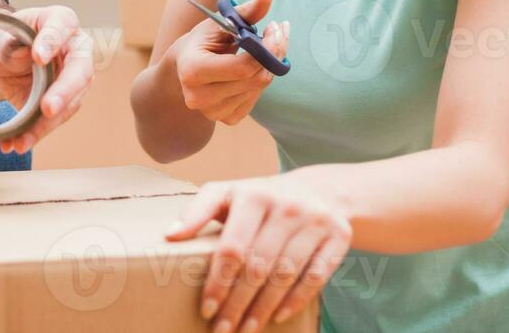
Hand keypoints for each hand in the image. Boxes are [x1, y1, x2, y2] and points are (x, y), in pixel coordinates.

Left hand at [0, 5, 94, 154]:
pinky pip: (54, 120)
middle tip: (47, 109)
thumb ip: (0, 40)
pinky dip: (36, 134)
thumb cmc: (1, 39)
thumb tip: (19, 51)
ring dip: (48, 124)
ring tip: (24, 139)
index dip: (52, 41)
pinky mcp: (63, 102)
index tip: (37, 57)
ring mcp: (73, 78)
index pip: (62, 25)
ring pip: (70, 103)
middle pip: (80, 69)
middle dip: (64, 92)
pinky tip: (18, 143)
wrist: (1, 60)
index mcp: (58, 20)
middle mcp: (74, 49)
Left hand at [164, 174, 351, 331]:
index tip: (205, 308)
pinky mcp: (338, 235)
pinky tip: (277, 317)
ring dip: (263, 308)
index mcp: (252, 194)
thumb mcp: (228, 194)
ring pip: (285, 274)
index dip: (218, 281)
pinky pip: (316, 276)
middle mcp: (284, 205)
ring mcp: (314, 220)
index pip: (231, 246)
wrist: (319, 190)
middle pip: (257, 266)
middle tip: (222, 329)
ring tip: (245, 329)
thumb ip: (199, 210)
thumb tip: (169, 235)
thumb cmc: (260, 198)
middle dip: (237, 303)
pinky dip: (296, 300)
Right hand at [171, 0, 287, 125]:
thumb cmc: (200, 43)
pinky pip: (256, 97)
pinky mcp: (227, 119)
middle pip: (255, 78)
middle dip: (274, 52)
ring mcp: (214, 112)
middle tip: (277, 31)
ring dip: (271, 64)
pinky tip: (256, 65)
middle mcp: (200, 97)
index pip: (243, 66)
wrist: (181, 71)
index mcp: (193, 71)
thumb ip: (244, 11)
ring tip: (267, 45)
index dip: (267, 48)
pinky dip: (261, 78)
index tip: (275, 27)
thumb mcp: (217, 24)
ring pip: (259, 87)